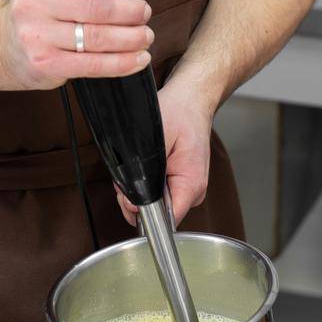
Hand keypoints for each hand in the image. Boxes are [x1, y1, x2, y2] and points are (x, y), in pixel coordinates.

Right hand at [0, 0, 152, 90]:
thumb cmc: (42, 2)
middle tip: (144, 12)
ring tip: (145, 35)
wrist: (7, 44)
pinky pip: (92, 65)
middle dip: (129, 12)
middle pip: (94, 8)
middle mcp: (31, 4)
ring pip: (97, 37)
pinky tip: (138, 58)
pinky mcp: (45, 64)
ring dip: (131, 38)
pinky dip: (122, 63)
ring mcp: (37, 36)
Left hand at [116, 77, 213, 227]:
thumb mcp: (157, 137)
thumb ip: (145, 171)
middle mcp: (193, 192)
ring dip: (139, 189)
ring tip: (138, 166)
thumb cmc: (180, 112)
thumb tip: (133, 196)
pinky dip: (145, 183)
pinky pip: (158, 193)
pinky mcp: (181, 183)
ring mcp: (187, 189)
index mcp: (191, 184)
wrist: (191, 100)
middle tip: (128, 175)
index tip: (129, 198)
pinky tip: (144, 167)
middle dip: (135, 199)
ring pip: (155, 204)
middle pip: (157, 215)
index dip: (141, 213)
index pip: (166, 221)